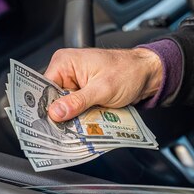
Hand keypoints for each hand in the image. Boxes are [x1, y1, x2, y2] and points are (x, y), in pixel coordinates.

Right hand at [44, 47, 162, 121]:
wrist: (148, 74)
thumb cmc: (128, 71)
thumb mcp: (102, 89)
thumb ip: (77, 101)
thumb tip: (56, 112)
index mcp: (65, 62)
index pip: (44, 87)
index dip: (45, 106)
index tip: (46, 123)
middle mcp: (67, 71)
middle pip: (53, 99)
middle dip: (59, 115)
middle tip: (63, 130)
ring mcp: (75, 83)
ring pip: (64, 107)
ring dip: (71, 118)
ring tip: (75, 128)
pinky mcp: (84, 93)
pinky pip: (75, 108)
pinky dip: (79, 117)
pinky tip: (84, 124)